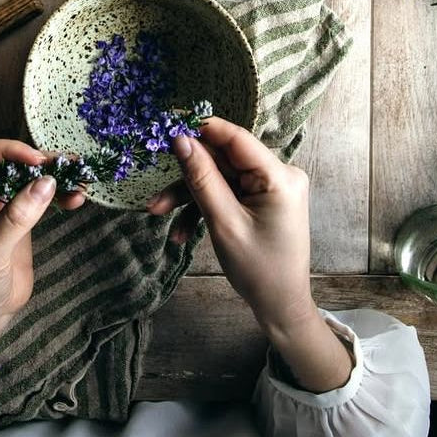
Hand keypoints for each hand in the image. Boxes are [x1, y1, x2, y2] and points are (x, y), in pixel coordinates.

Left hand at [0, 138, 85, 355]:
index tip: (37, 161)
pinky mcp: (20, 217)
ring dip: (56, 176)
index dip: (9, 151)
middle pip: (11, 163)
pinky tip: (76, 197)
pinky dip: (59, 194)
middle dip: (40, 162)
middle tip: (68, 165)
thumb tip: (47, 182)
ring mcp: (0, 203)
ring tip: (81, 179)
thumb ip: (16, 217)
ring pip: (29, 177)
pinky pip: (40, 196)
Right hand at [147, 117, 350, 391]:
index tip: (167, 128)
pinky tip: (183, 233)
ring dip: (190, 196)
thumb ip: (201, 178)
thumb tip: (179, 139)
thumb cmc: (258, 270)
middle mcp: (279, 174)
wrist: (281, 307)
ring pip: (220, 178)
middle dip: (188, 178)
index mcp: (278, 176)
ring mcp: (271, 186)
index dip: (200, 130)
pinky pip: (228, 192)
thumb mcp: (223, 223)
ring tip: (160, 215)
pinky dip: (205, 207)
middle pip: (223, 161)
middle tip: (155, 196)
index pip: (235, 138)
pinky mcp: (263, 198)